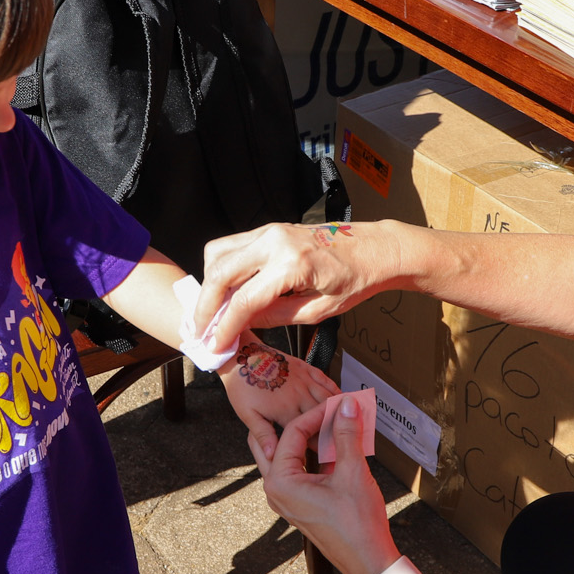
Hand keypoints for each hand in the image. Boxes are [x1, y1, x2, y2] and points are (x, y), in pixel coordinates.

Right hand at [196, 222, 392, 357]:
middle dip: (205, 306)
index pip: (244, 300)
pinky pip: (230, 245)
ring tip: (213, 312)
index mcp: (293, 265)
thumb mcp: (319, 311)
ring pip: (217, 253)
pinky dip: (221, 268)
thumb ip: (276, 317)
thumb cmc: (354, 280)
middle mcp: (275, 241)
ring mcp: (270, 230)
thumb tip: (242, 324)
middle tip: (201, 331)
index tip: (214, 345)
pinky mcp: (268, 228)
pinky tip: (227, 291)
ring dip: (209, 285)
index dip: (225, 327)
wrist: (372, 248)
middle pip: (220, 273)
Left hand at [217, 333, 340, 453]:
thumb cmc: (242, 386)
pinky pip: (326, 380)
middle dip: (335, 429)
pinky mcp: (305, 368)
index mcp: (287, 411)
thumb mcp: (248, 415)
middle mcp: (300, 396)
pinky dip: (336, 389)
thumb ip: (263, 436)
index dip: (322, 446)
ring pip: (329, 397)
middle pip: (325, 416)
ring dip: (340, 410)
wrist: (241, 356)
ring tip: (349, 420)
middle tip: (345, 440)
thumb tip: (272, 455)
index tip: (331, 455)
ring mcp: (304, 381)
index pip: (312, 434)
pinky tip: (342, 396)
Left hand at [251, 392, 400, 573]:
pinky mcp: (300, 503)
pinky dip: (316, 455)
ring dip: (309, 439)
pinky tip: (337, 444)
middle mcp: (276, 490)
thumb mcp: (352, 472)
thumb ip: (347, 435)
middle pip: (278, 442)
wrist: (368, 560)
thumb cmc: (357, 525)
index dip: (317, 414)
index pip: (293, 433)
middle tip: (324, 409)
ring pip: (289, 456)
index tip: (337, 403)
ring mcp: (287, 498)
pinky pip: (301, 470)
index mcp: (281, 482)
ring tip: (333, 423)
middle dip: (302, 423)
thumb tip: (347, 406)